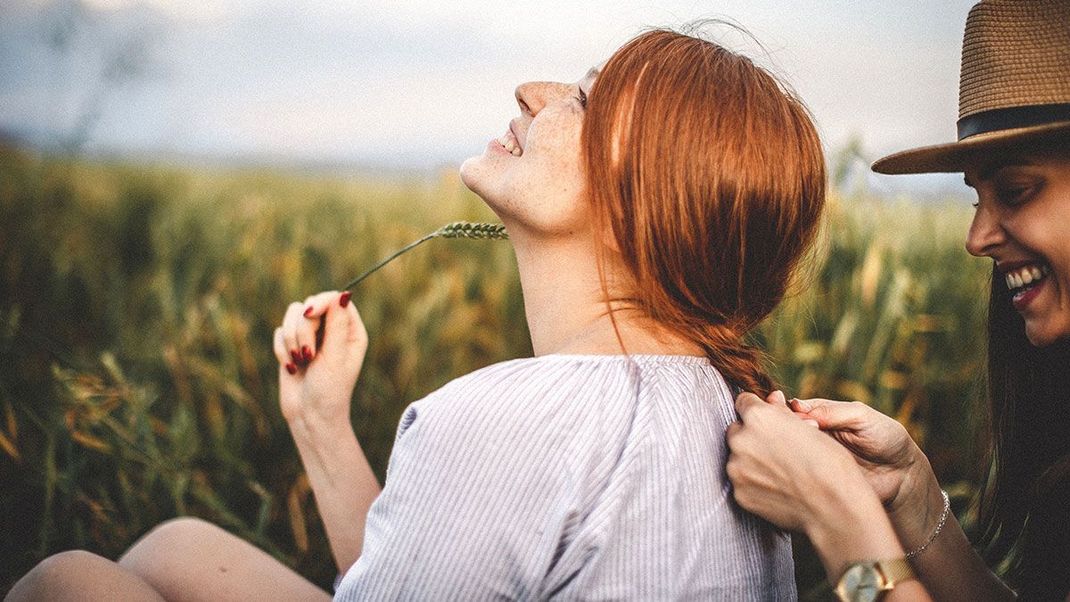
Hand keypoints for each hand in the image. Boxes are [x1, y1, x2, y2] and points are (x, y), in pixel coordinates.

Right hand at [272, 291, 367, 424]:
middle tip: (308, 355)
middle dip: (304, 329)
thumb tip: (344, 294)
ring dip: (291, 339)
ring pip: (292, 315)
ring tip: (299, 362)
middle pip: (311, 304)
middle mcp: (332, 329)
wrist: (309, 417)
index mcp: (350, 331)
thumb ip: (336, 325)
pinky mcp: (292, 344)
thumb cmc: (329, 391)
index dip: (321, 302)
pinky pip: (279, 331)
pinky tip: (290, 367)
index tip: (309, 314)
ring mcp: (311, 336)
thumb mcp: (335, 357)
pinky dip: (281, 349)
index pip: (335, 299)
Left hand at [726, 392, 877, 533]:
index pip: (743, 402)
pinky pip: (741, 481)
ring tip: (779, 470)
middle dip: (751, 435)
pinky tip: (776, 486)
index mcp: (758, 417)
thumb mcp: (806, 426)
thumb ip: (780, 410)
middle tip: (776, 447)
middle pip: (736, 430)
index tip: (768, 421)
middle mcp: (741, 440)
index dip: (758, 409)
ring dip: (750, 459)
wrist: (834, 506)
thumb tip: (771, 399)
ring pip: (736, 456)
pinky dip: (753, 482)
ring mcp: (737, 468)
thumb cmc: (827, 463)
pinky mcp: (739, 493)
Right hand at [788, 397, 926, 511]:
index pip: (792, 409)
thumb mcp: (861, 416)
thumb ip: (831, 411)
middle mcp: (812, 436)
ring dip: (790, 448)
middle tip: (809, 430)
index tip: (797, 412)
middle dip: (787, 427)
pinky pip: (797, 473)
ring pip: (787, 450)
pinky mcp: (814, 479)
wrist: (903, 475)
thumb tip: (796, 407)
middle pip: (784, 429)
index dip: (788, 409)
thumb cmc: (886, 439)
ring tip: (812, 447)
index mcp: (820, 415)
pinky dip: (794, 469)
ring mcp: (811, 458)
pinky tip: (804, 466)